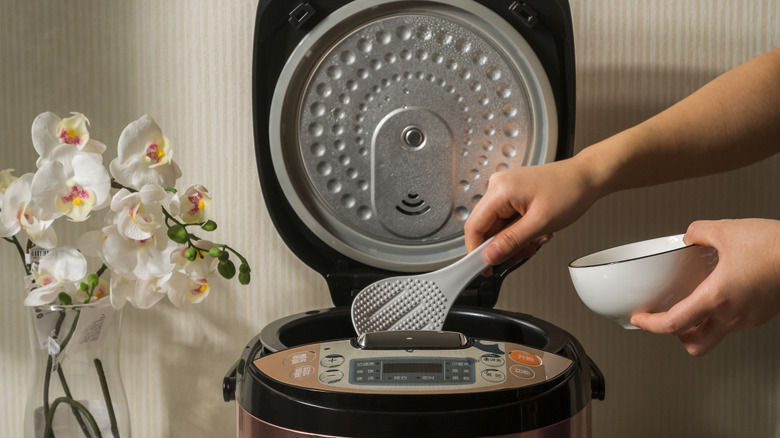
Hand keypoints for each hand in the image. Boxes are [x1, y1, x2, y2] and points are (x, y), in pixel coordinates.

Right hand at [464, 153, 603, 264]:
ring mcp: (504, 189)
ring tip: (536, 237)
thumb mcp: (540, 222)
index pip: (474, 226)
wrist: (586, 177)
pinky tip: (536, 229)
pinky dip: (519, 230)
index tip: (483, 268)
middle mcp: (498, 186)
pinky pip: (506, 220)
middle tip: (524, 251)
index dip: (476, 250)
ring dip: (514, 239)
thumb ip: (512, 241)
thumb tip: (491, 255)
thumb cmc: (570, 190)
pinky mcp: (512, 194)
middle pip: (485, 228)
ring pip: (497, 227)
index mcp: (500, 190)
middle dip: (503, 245)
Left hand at [631, 218, 779, 355]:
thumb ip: (699, 232)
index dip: (650, 325)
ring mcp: (749, 318)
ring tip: (695, 304)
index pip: (673, 324)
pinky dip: (722, 314)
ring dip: (701, 325)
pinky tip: (723, 293)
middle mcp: (732, 315)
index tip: (640, 319)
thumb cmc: (774, 246)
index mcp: (716, 298)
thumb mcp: (726, 230)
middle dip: (677, 336)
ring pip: (717, 334)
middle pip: (696, 345)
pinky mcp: (762, 315)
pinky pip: (735, 322)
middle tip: (668, 319)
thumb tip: (690, 235)